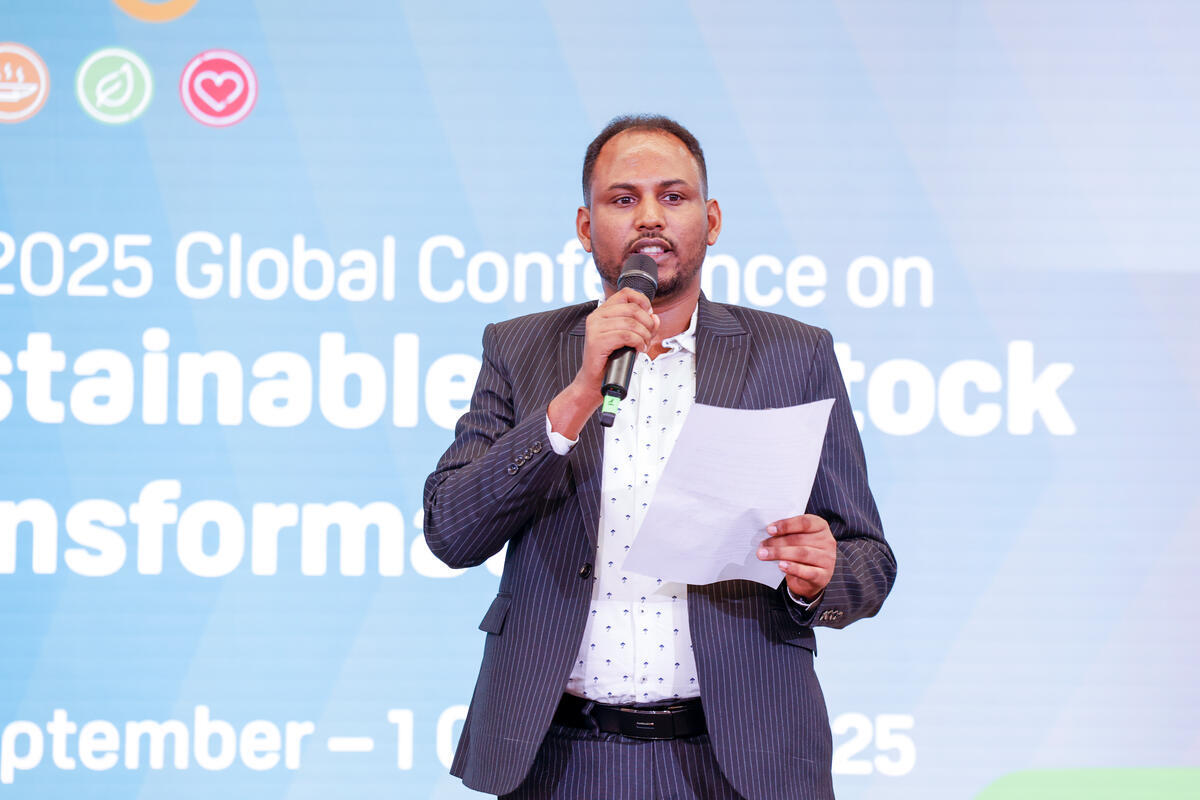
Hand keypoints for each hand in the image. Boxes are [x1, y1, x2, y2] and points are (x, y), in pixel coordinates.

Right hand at [548, 289, 658, 438]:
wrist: (595, 382)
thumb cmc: (611, 360)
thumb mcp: (631, 340)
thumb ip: (643, 327)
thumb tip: (655, 317)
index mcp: (602, 312)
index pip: (625, 293)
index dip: (642, 300)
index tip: (649, 314)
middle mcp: (596, 317)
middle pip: (632, 309)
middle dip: (647, 323)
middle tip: (648, 335)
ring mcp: (595, 328)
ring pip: (631, 323)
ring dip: (644, 335)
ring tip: (643, 345)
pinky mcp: (597, 341)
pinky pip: (626, 335)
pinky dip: (638, 342)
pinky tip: (639, 349)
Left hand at [757, 514, 836, 600]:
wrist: (812, 576)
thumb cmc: (802, 551)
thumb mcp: (798, 538)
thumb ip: (787, 533)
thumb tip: (768, 532)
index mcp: (820, 526)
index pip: (805, 522)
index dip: (786, 525)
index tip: (769, 529)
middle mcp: (827, 541)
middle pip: (800, 539)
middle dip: (778, 542)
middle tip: (762, 545)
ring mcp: (827, 559)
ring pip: (802, 554)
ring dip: (780, 553)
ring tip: (764, 555)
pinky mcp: (823, 575)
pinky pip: (807, 572)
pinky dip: (793, 568)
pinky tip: (781, 565)